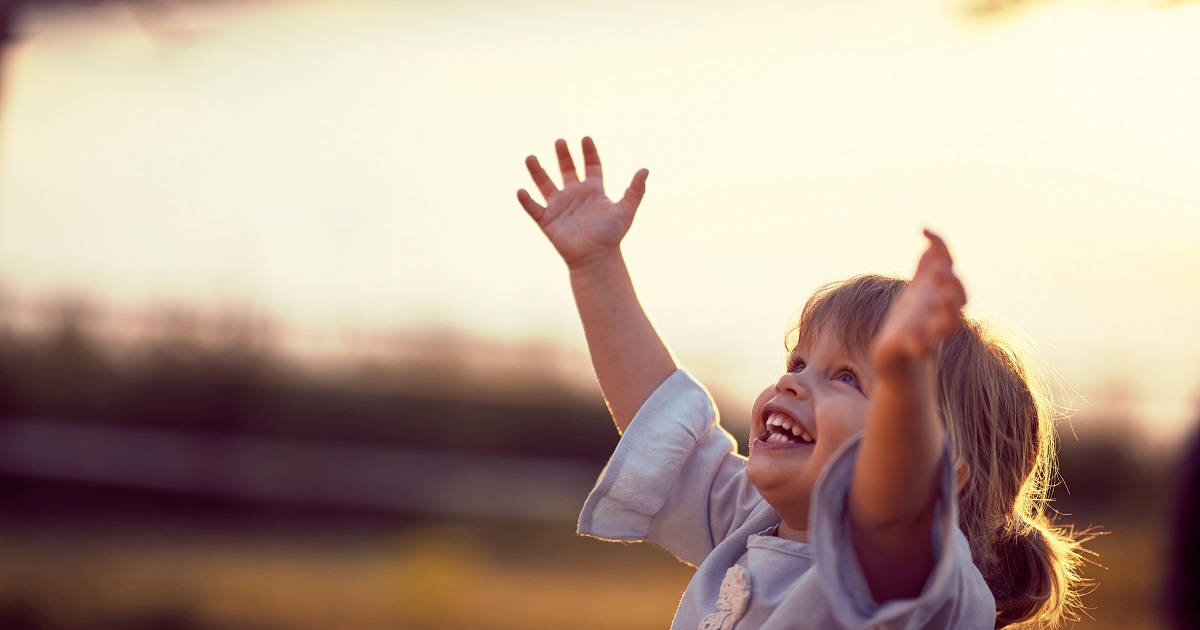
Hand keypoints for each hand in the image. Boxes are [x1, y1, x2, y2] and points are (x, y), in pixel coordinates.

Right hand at [517, 137, 648, 268]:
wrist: (596, 258)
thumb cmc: (612, 236)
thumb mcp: (625, 211)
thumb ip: (635, 190)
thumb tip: (645, 169)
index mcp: (593, 190)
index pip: (591, 166)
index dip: (588, 152)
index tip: (585, 139)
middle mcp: (575, 195)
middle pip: (567, 169)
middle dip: (563, 155)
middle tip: (560, 141)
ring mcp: (560, 206)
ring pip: (544, 184)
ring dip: (537, 171)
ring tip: (530, 157)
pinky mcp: (548, 220)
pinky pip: (533, 208)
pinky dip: (526, 200)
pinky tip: (521, 191)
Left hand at [872, 230, 967, 375]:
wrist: (897, 358)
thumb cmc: (911, 322)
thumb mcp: (916, 292)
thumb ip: (925, 268)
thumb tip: (928, 238)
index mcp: (939, 296)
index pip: (949, 269)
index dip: (942, 249)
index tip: (922, 230)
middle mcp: (939, 314)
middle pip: (958, 299)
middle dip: (952, 284)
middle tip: (937, 273)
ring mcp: (928, 333)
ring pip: (950, 326)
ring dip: (948, 313)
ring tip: (939, 301)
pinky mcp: (911, 350)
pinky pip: (922, 350)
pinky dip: (921, 346)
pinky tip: (918, 343)